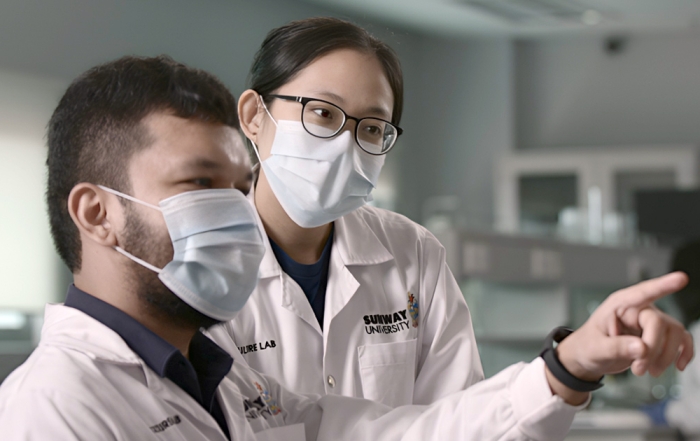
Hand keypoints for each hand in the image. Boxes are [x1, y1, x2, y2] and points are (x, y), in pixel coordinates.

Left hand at [548, 272, 693, 403]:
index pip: (642, 293)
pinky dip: (683, 353)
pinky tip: (678, 366)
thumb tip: (642, 349)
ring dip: (666, 356)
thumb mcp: (595, 348)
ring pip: (674, 333)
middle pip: (659, 323)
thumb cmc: (588, 346)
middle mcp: (638, 310)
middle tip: (639, 369)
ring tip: (649, 372)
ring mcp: (650, 322)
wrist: (589, 358)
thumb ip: (616, 347)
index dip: (662, 285)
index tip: (681, 279)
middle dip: (653, 349)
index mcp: (619, 305)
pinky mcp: (659, 336)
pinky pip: (682, 339)